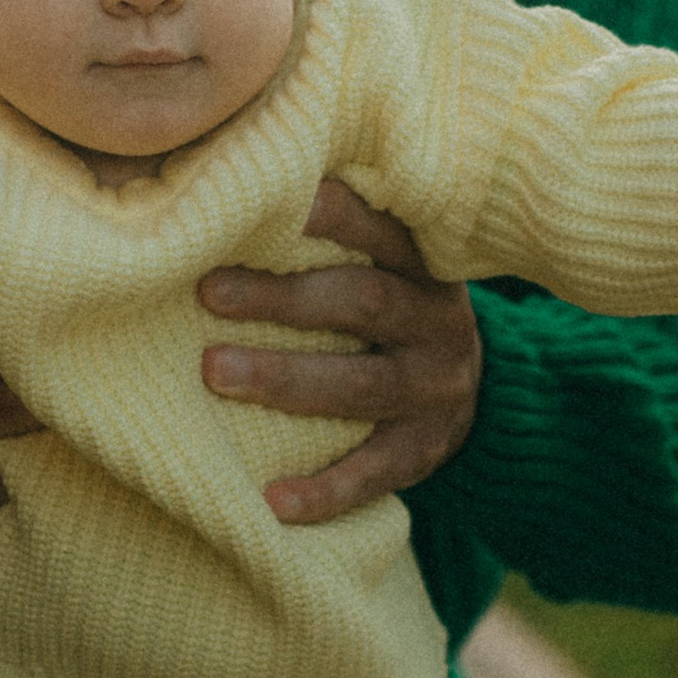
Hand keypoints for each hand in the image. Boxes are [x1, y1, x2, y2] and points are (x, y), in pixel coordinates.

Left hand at [199, 178, 482, 526]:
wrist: (469, 389)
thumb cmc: (387, 303)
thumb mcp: (384, 258)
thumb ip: (333, 226)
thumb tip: (230, 176)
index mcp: (421, 262)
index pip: (378, 226)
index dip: (328, 212)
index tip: (262, 199)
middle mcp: (435, 320)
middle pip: (362, 302)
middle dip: (283, 298)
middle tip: (208, 291)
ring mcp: (435, 389)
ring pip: (361, 386)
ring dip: (285, 378)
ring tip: (215, 371)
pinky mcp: (424, 450)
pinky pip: (374, 472)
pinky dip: (326, 490)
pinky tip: (273, 502)